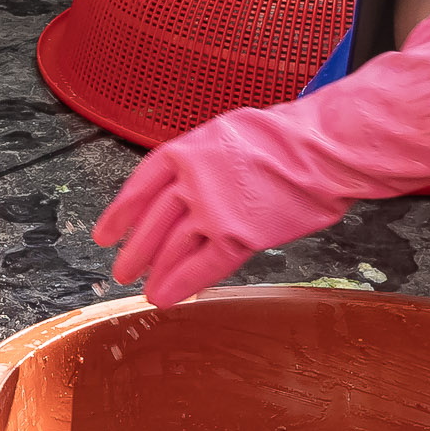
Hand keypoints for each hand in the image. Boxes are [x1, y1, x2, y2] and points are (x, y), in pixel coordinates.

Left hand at [93, 113, 355, 307]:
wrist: (322, 148)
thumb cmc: (289, 138)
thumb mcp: (231, 133)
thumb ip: (206, 160)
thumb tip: (193, 182)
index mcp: (189, 149)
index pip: (142, 186)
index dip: (121, 213)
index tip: (107, 233)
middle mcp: (193, 179)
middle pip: (153, 221)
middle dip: (136, 250)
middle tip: (122, 269)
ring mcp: (213, 209)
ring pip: (173, 247)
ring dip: (156, 272)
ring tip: (146, 289)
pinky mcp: (237, 235)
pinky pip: (202, 266)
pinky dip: (183, 284)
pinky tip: (168, 297)